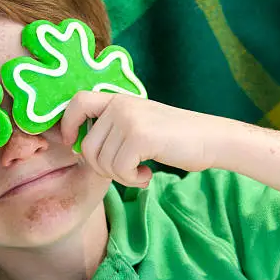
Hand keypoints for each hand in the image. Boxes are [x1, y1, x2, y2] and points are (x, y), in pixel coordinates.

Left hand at [61, 91, 221, 186]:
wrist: (212, 138)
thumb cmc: (173, 137)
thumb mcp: (137, 123)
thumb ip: (111, 128)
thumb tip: (77, 147)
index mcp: (117, 99)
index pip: (77, 102)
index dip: (67, 124)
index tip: (71, 143)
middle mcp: (120, 104)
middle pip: (87, 146)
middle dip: (102, 168)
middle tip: (125, 171)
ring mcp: (129, 119)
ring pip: (101, 162)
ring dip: (120, 176)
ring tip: (140, 171)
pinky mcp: (139, 137)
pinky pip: (119, 170)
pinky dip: (132, 180)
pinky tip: (147, 175)